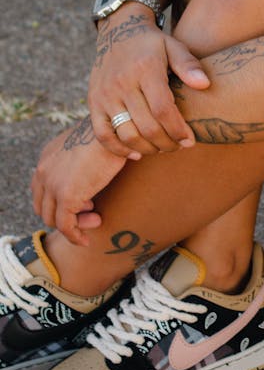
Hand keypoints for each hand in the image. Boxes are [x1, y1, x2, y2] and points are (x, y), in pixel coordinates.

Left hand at [31, 120, 126, 245]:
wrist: (115, 128)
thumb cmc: (112, 131)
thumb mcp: (90, 142)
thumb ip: (86, 157)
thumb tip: (104, 163)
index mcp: (48, 157)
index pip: (42, 188)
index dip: (60, 199)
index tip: (85, 200)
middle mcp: (43, 170)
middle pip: (44, 205)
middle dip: (65, 213)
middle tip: (91, 210)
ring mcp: (52, 184)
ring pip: (53, 218)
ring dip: (74, 224)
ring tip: (96, 220)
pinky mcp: (66, 197)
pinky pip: (65, 226)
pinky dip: (74, 236)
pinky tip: (86, 240)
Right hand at [88, 8, 209, 156]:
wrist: (118, 32)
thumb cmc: (152, 43)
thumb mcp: (173, 46)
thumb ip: (189, 65)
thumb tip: (205, 84)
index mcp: (145, 69)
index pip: (162, 109)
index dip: (177, 129)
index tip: (190, 140)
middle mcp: (122, 83)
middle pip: (146, 126)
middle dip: (167, 143)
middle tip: (179, 146)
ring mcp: (105, 95)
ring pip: (126, 134)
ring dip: (147, 148)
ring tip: (162, 148)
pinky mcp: (93, 103)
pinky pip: (103, 134)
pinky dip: (119, 149)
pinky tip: (137, 152)